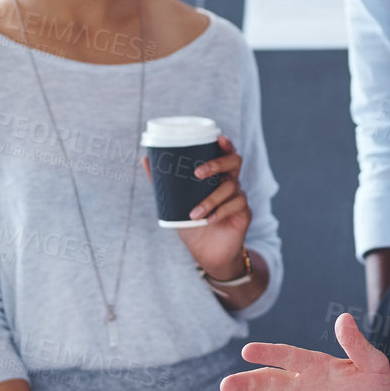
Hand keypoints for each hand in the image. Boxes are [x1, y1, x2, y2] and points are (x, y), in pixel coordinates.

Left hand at [143, 135, 251, 276]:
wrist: (207, 252)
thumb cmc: (192, 223)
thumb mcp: (175, 202)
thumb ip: (163, 182)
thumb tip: (145, 158)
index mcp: (218, 175)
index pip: (226, 153)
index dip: (226, 144)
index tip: (219, 138)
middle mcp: (231, 182)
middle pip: (234, 162)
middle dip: (217, 164)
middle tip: (197, 173)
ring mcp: (239, 196)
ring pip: (231, 187)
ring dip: (211, 199)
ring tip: (194, 213)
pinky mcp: (244, 213)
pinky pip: (236, 206)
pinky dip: (221, 211)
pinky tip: (209, 220)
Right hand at [218, 313, 389, 390]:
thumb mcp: (374, 366)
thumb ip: (356, 345)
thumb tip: (344, 318)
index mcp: (316, 364)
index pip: (287, 356)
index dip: (268, 353)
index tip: (247, 351)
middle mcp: (302, 383)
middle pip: (268, 380)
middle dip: (246, 381)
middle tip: (225, 384)